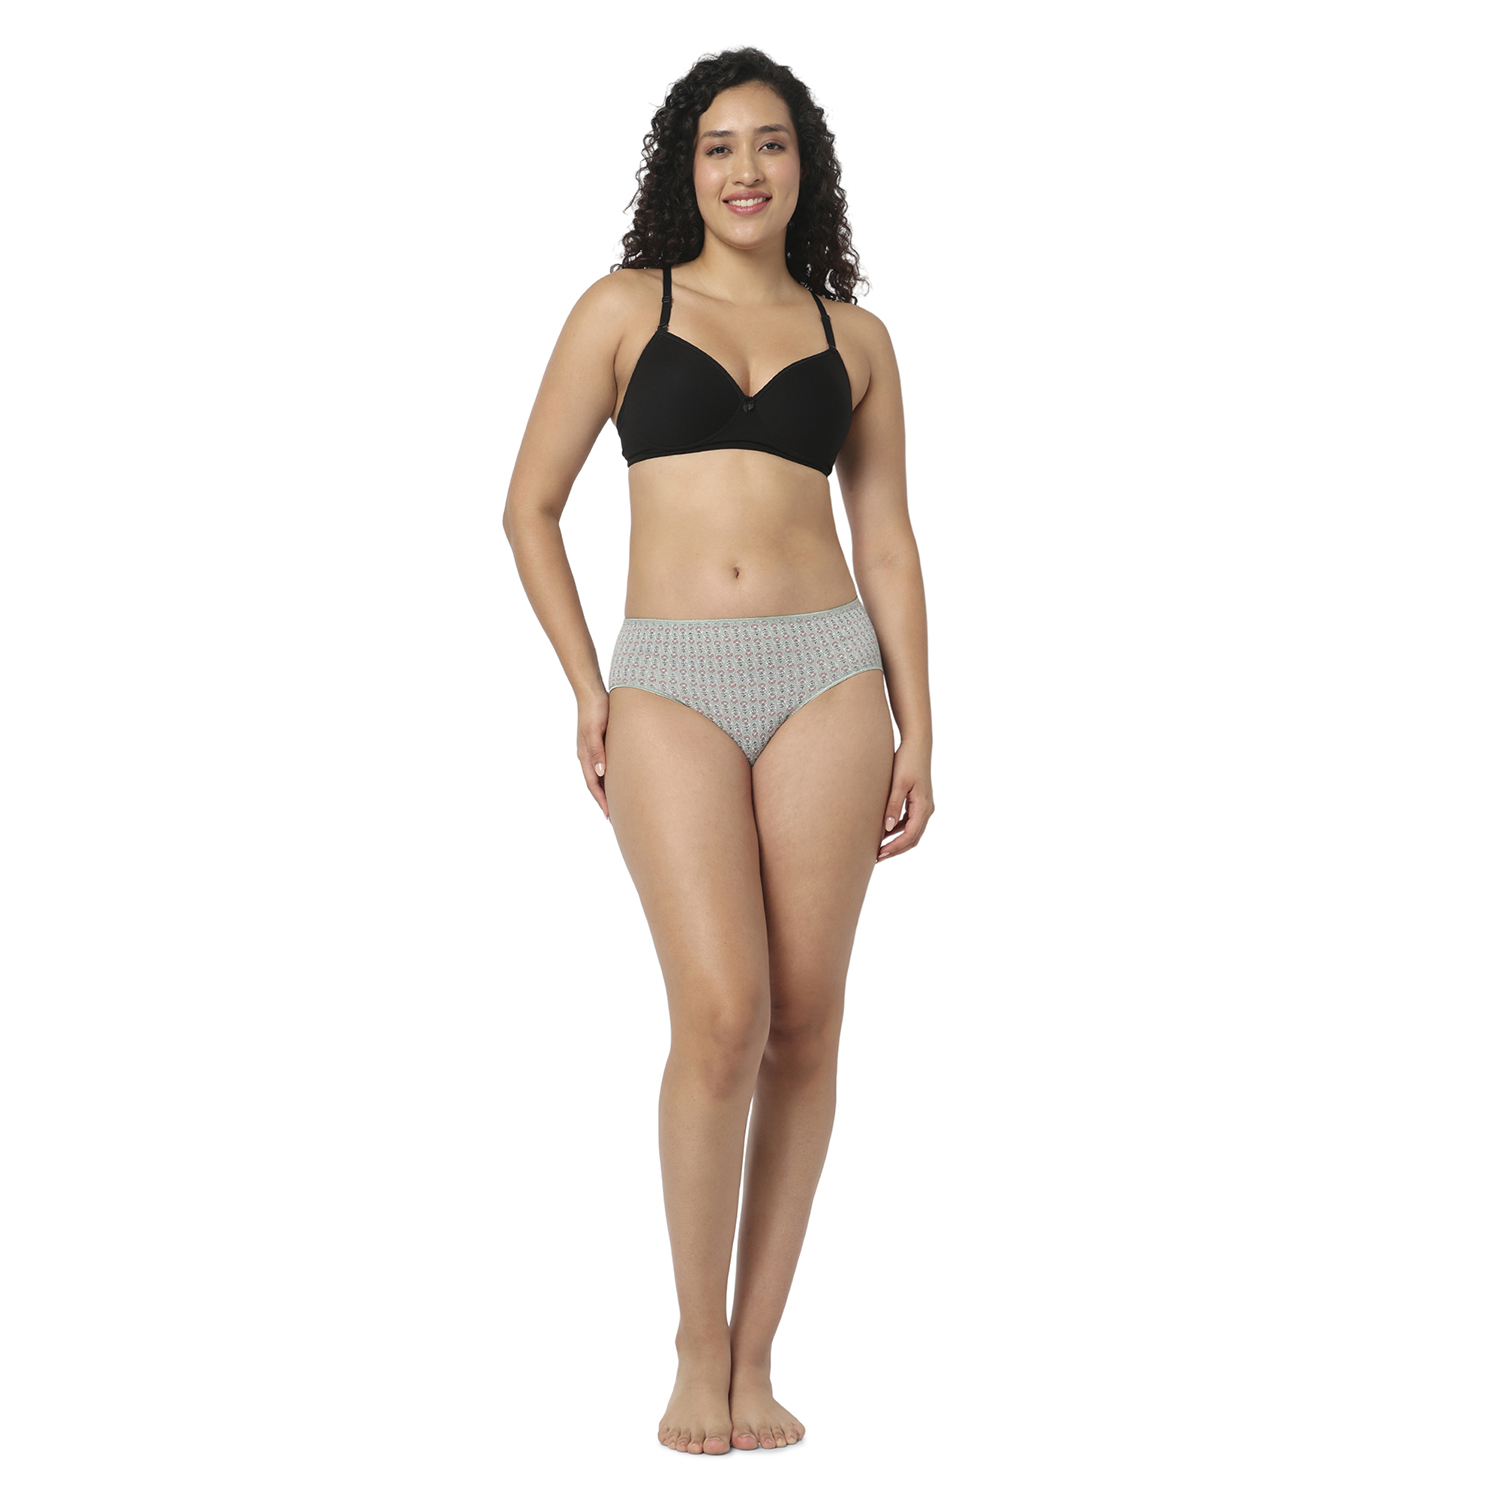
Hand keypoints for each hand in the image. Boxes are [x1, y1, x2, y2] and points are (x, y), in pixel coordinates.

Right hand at [578, 690, 610, 819]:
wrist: (593, 693)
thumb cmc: (595, 710)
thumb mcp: (596, 730)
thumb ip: (597, 751)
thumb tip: (600, 773)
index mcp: (585, 755)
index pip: (592, 784)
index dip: (601, 801)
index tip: (610, 816)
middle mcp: (588, 756)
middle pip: (595, 784)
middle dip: (604, 801)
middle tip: (616, 817)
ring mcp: (594, 750)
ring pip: (600, 776)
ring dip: (607, 790)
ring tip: (619, 803)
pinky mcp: (601, 744)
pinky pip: (605, 766)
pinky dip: (611, 777)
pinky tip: (620, 780)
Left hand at [877, 739, 932, 861]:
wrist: (917, 745)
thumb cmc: (907, 761)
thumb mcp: (898, 783)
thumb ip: (893, 806)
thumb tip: (887, 828)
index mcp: (923, 806)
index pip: (910, 835)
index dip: (895, 847)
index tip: (880, 854)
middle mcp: (927, 809)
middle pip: (913, 838)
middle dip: (896, 849)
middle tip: (878, 857)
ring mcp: (924, 806)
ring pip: (912, 832)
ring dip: (898, 841)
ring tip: (880, 848)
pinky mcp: (919, 802)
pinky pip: (910, 823)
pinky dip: (899, 831)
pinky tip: (884, 832)